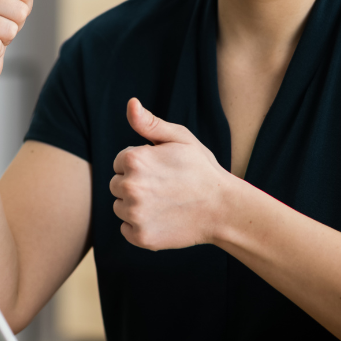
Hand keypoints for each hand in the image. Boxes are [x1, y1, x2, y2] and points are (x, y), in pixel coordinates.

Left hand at [110, 98, 235, 250]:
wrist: (223, 209)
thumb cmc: (202, 170)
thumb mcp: (180, 138)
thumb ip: (150, 123)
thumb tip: (131, 104)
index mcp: (134, 160)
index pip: (119, 162)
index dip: (140, 165)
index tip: (161, 170)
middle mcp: (130, 187)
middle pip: (116, 185)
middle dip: (135, 184)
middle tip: (163, 187)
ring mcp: (134, 214)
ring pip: (120, 208)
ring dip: (136, 206)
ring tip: (164, 203)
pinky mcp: (141, 236)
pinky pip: (126, 229)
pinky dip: (140, 226)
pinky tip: (162, 219)